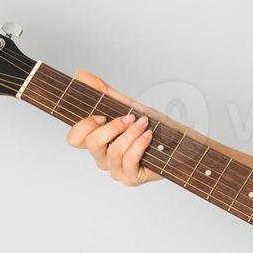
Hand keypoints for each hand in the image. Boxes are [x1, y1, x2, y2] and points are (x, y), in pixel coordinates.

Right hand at [63, 70, 161, 186]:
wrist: (177, 141)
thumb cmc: (150, 125)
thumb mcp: (126, 105)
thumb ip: (103, 92)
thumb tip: (80, 75)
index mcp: (97, 141)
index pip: (74, 139)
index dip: (82, 127)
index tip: (100, 116)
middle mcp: (103, 157)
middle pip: (92, 144)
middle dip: (113, 127)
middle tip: (129, 118)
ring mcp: (116, 170)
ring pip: (113, 152)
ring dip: (131, 134)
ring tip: (143, 124)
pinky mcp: (130, 178)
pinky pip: (129, 160)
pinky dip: (139, 144)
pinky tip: (148, 135)